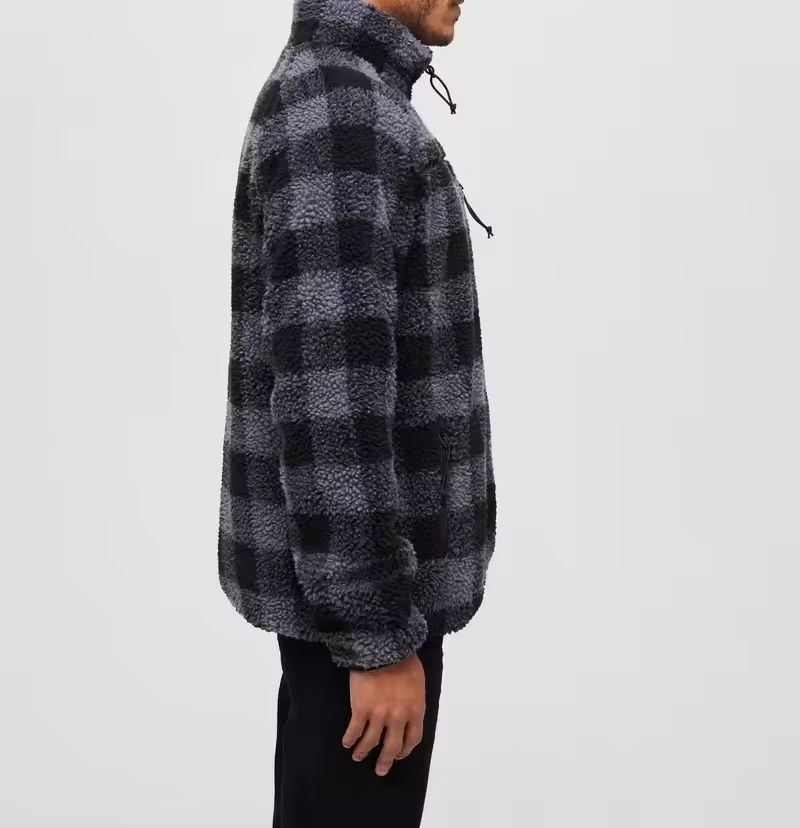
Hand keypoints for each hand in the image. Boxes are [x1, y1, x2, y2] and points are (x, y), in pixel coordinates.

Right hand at [342, 653, 425, 775]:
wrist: (384, 647)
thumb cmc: (403, 660)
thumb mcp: (417, 682)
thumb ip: (414, 700)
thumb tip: (409, 712)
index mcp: (415, 710)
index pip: (413, 739)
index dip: (405, 750)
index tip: (398, 755)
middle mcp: (398, 717)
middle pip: (392, 747)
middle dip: (386, 761)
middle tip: (380, 769)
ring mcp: (379, 715)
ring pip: (371, 742)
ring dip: (364, 752)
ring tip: (358, 757)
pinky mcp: (361, 709)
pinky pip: (354, 730)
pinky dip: (350, 739)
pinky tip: (347, 743)